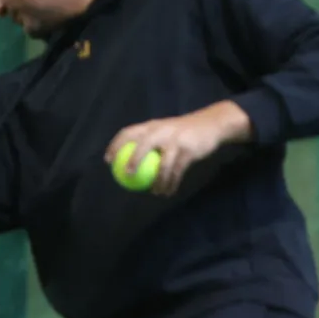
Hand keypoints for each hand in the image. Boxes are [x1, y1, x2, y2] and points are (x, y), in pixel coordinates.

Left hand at [104, 102, 249, 195]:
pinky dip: (171, 183)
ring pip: (162, 164)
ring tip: (155, 192)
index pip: (128, 132)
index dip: (115, 145)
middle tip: (127, 175)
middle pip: (143, 145)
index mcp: (152, 125)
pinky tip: (168, 192)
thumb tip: (127, 161)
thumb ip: (148, 141)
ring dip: (157, 181)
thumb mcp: (164, 130)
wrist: (211, 125)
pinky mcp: (188, 150)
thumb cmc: (182, 131)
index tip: (108, 161)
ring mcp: (176, 140)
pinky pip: (176, 171)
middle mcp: (162, 130)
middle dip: (133, 160)